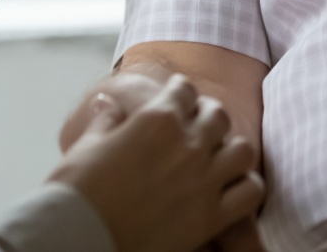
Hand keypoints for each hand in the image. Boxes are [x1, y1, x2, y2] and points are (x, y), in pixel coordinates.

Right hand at [49, 74, 265, 251]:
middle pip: (219, 115)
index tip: (179, 100)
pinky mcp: (211, 217)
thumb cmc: (76, 194)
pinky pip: (250, 192)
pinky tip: (230, 189)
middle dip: (210, 117)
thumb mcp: (85, 146)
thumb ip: (105, 121)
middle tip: (199, 129)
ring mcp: (202, 181)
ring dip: (232, 150)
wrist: (81, 239)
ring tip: (219, 158)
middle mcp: (186, 145)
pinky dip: (245, 187)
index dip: (181, 92)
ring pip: (242, 150)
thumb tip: (108, 103)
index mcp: (155, 120)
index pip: (184, 89)